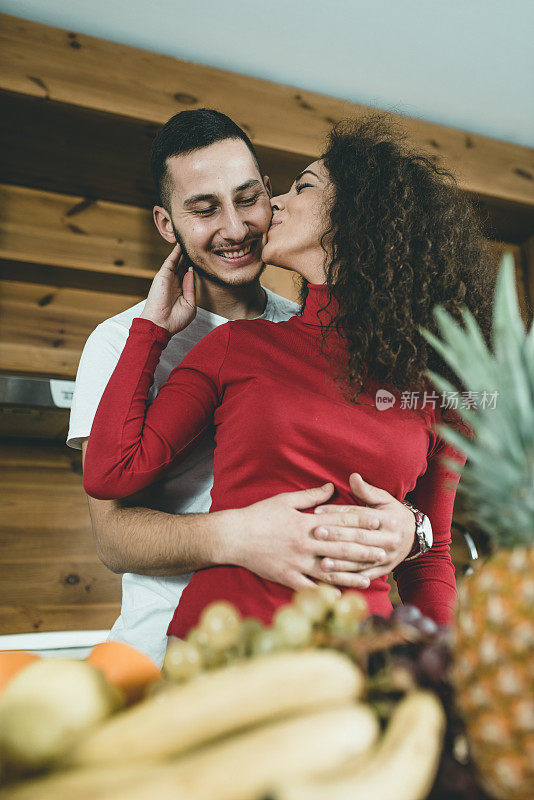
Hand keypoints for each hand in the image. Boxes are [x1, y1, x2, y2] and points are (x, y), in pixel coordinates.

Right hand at [139, 244, 195, 334]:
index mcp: (181, 291)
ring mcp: (169, 278)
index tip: (203, 260)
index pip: (189, 276)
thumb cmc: (175, 319)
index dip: (195, 267)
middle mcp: (175, 283)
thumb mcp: (190, 304)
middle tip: (197, 246)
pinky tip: (181, 244)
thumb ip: (191, 288)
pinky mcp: (163, 275)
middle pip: (184, 266)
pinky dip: (175, 252)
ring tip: (189, 241)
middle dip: (189, 257)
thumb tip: (191, 272)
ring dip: (183, 252)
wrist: (161, 324)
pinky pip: (170, 260)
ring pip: (178, 261)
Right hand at [220, 483, 388, 590]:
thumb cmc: (259, 515)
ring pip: (331, 569)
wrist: (234, 536)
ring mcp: (297, 562)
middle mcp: (305, 543)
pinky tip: (341, 596)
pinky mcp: (288, 577)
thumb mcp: (285, 500)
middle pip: (341, 546)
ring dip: (353, 572)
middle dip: (366, 548)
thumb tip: (331, 488)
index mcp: (306, 522)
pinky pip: (311, 586)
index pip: (340, 520)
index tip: (379, 521)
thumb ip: (311, 496)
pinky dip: (326, 592)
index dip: (361, 520)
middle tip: (386, 550)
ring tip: (371, 576)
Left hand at [312, 473, 416, 582]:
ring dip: (340, 562)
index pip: (359, 515)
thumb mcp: (384, 499)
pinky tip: (335, 577)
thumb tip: (353, 476)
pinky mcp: (384, 569)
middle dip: (337, 536)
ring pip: (361, 559)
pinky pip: (365, 575)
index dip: (338, 512)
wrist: (415, 536)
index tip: (318, 511)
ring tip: (321, 561)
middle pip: (359, 537)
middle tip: (316, 533)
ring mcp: (387, 556)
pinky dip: (349, 577)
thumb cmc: (393, 514)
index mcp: (389, 519)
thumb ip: (367, 490)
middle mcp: (389, 539)